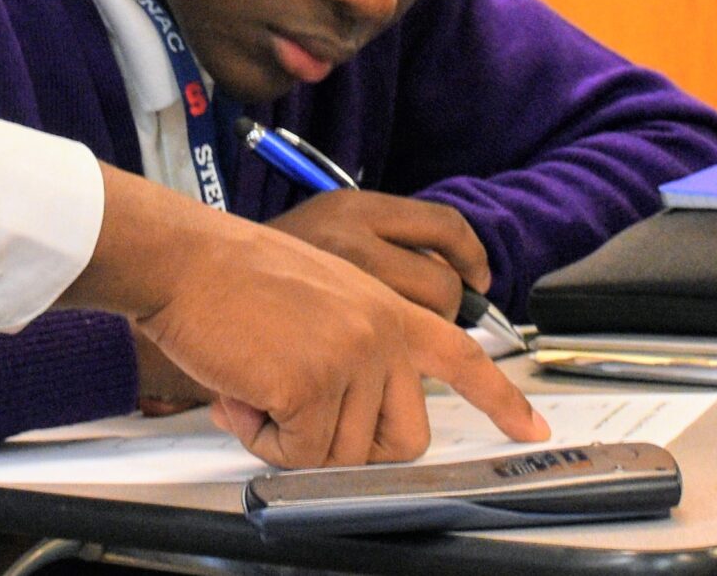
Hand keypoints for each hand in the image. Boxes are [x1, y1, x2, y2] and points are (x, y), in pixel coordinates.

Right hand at [59, 165, 546, 469]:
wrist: (187, 260)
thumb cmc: (234, 277)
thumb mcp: (322, 296)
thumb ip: (358, 346)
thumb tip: (357, 421)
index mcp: (385, 306)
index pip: (461, 356)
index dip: (499, 399)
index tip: (530, 426)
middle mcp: (380, 332)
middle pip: (401, 440)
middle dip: (347, 445)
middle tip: (295, 408)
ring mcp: (350, 358)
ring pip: (339, 455)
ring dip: (287, 437)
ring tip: (254, 381)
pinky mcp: (311, 384)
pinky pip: (294, 453)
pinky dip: (259, 436)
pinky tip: (239, 391)